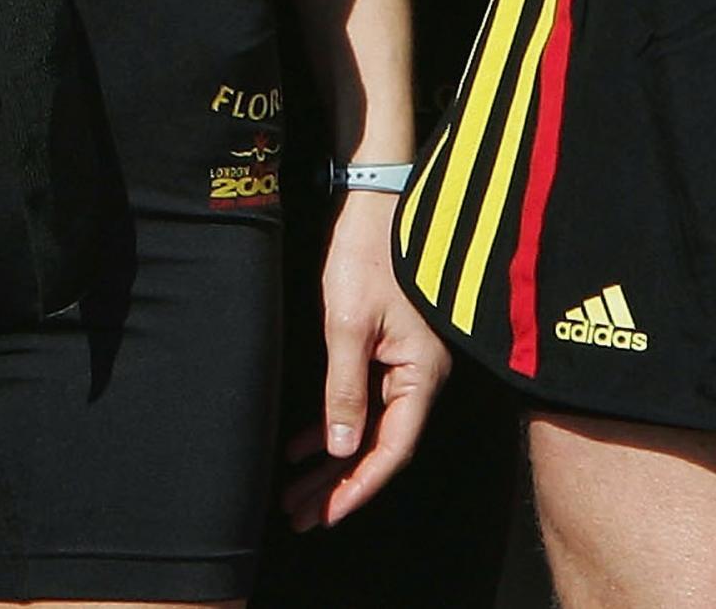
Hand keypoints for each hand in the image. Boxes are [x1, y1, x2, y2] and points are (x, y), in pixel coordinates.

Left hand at [283, 189, 450, 529]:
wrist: (374, 199)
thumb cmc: (366, 255)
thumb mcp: (348, 324)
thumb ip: (345, 388)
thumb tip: (343, 451)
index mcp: (421, 373)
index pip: (392, 448)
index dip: (358, 486)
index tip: (326, 515)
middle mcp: (419, 375)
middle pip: (380, 444)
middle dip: (338, 483)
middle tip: (299, 515)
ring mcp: (404, 362)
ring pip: (368, 426)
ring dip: (332, 459)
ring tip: (295, 491)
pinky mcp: (387, 348)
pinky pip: (364, 400)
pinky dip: (335, 424)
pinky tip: (303, 446)